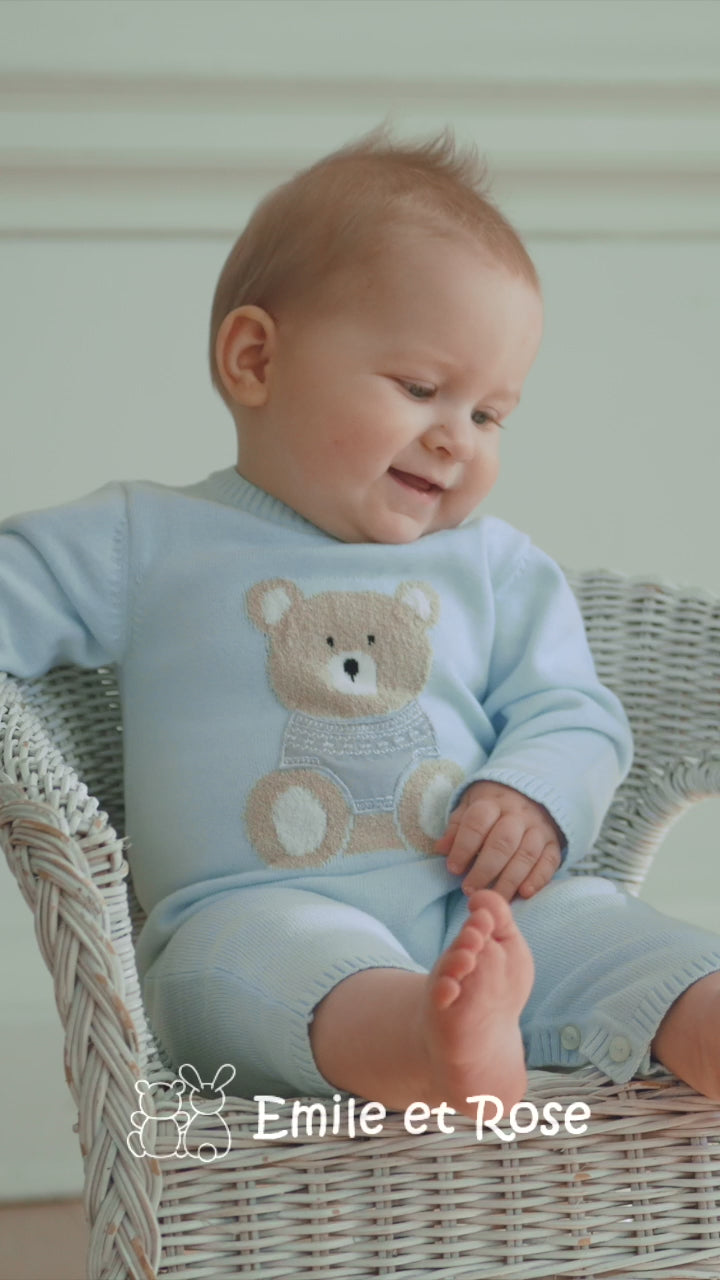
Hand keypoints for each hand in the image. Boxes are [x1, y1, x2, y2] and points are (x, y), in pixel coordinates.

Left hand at [433, 779, 563, 901]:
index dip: (464, 847)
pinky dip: (538, 879)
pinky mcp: (554, 842)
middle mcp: (518, 814)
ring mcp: (539, 828)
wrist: (529, 794)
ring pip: (526, 854)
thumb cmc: (491, 806)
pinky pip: (550, 861)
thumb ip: (456, 828)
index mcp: (492, 802)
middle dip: (485, 869)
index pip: (478, 823)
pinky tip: (524, 893)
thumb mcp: (469, 808)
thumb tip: (441, 849)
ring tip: (494, 898)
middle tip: (470, 890)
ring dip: (509, 880)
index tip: (453, 869)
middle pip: (503, 842)